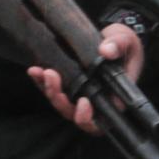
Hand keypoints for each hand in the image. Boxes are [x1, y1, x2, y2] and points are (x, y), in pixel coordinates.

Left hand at [27, 23, 143, 134]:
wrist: (109, 37)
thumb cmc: (123, 43)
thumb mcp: (125, 39)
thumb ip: (118, 44)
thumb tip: (106, 51)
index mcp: (113, 97)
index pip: (99, 120)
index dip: (88, 118)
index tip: (83, 101)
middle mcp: (94, 100)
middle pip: (73, 113)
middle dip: (60, 100)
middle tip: (52, 77)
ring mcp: (77, 92)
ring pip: (59, 102)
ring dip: (48, 90)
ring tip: (41, 72)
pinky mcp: (65, 83)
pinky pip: (50, 88)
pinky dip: (40, 81)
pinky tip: (33, 70)